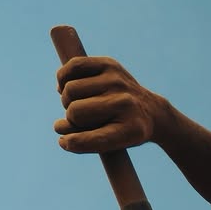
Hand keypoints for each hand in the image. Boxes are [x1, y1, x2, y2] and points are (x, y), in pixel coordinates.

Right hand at [54, 56, 168, 153]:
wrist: (151, 111)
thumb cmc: (124, 131)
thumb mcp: (112, 145)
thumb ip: (85, 141)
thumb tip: (59, 128)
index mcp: (130, 131)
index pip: (91, 139)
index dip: (73, 142)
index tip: (66, 142)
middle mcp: (126, 103)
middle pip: (75, 112)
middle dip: (71, 119)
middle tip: (80, 120)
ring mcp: (118, 81)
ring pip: (70, 90)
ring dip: (67, 99)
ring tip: (78, 103)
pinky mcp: (110, 65)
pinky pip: (74, 66)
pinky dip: (63, 77)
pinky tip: (67, 87)